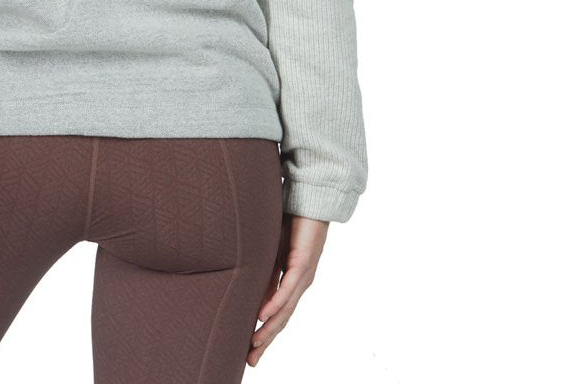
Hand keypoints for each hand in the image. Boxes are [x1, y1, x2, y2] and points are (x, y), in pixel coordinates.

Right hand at [247, 211, 328, 367]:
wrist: (311, 201)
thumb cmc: (291, 222)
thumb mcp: (271, 251)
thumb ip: (265, 271)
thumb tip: (249, 289)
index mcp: (292, 282)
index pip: (277, 314)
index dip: (264, 332)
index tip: (250, 350)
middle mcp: (299, 284)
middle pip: (282, 319)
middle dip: (266, 340)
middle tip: (251, 361)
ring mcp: (303, 276)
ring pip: (285, 310)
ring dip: (269, 329)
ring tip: (254, 345)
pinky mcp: (303, 264)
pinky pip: (287, 289)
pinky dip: (275, 304)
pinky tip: (263, 316)